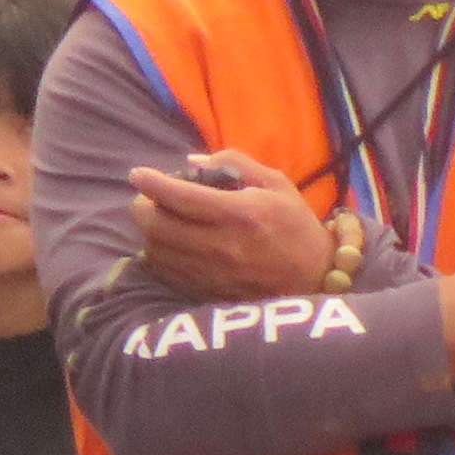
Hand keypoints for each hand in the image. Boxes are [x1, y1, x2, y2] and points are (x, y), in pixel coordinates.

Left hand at [131, 155, 338, 302]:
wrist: (316, 277)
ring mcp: (213, 274)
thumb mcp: (275, 183)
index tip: (138, 174)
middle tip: (147, 199)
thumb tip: (191, 162)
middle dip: (143, 207)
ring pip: (157, 251)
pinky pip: (167, 272)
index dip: (152, 183)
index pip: (180, 197)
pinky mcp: (209, 292)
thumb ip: (234, 163)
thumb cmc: (295, 225)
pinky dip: (160, 255)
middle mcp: (223, 246)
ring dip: (150, 232)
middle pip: (157, 227)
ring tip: (161, 220)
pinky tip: (171, 245)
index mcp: (241, 214)